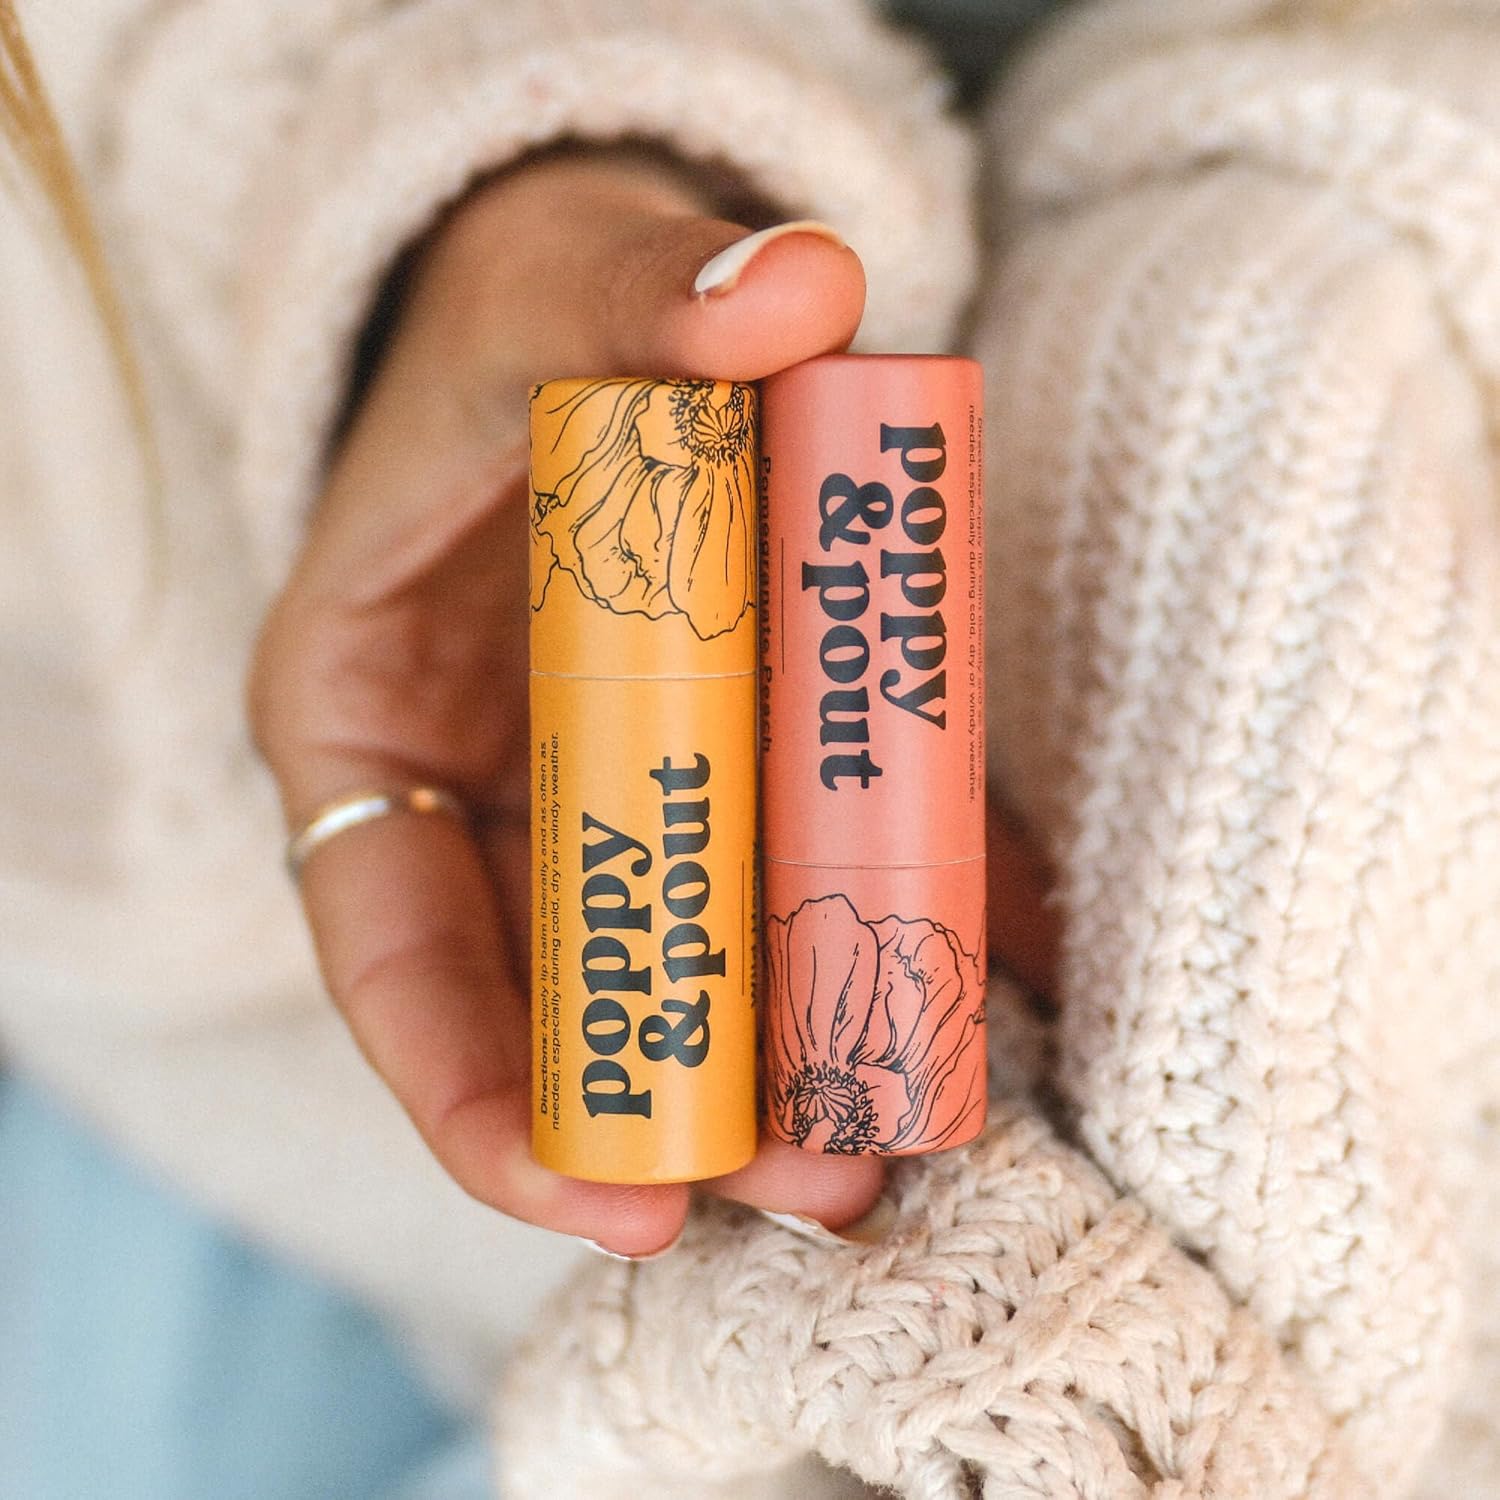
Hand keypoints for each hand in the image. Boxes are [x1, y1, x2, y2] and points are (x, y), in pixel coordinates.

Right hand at [251, 149, 1055, 1255]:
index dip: (477, 1099)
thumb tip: (792, 283)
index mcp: (367, 716)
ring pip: (692, 954)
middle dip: (683, 1106)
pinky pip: (801, 864)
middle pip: (561, 989)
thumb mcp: (558, 280)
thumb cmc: (527, 302)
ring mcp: (612, 782)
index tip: (608, 1198)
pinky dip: (893, 917)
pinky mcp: (729, 757)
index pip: (391, 954)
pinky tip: (995, 963)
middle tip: (824, 1186)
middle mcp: (484, 782)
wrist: (600, 301)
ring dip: (798, 1048)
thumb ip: (646, 289)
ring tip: (918, 1122)